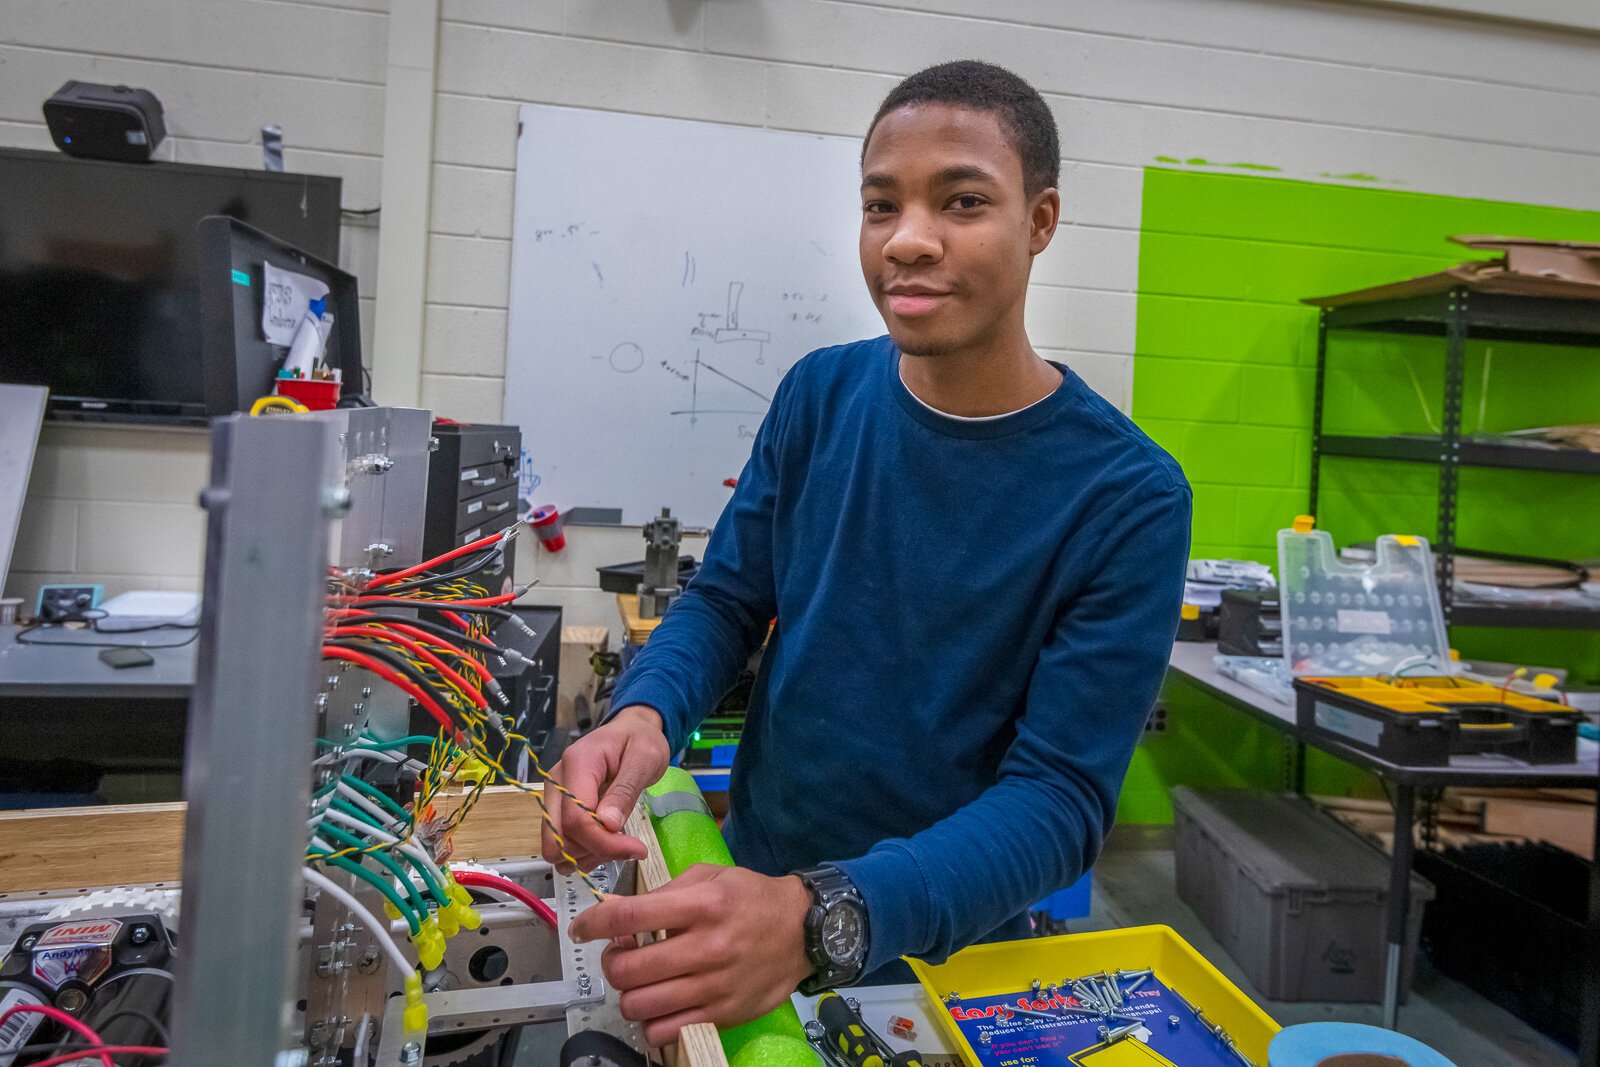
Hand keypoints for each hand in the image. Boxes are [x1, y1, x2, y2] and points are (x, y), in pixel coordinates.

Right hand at [541, 704, 670, 871]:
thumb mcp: (644, 760)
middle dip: (592, 852)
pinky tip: (607, 841)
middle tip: (626, 847)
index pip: (576, 818)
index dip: (604, 842)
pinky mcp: (559, 806)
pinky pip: (561, 840)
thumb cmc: (640, 740)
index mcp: (578, 764)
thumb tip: (607, 824)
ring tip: (619, 842)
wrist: (631, 730)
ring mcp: (554, 794)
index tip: (637, 848)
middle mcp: (556, 781)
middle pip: (557, 836)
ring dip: (587, 855)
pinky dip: (583, 850)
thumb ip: (625, 790)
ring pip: (556, 844)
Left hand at [572, 865, 813, 1047]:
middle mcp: (706, 947)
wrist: (805, 931)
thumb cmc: (752, 898)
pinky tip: (660, 1004)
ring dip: (629, 994)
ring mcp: (714, 987)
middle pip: (627, 970)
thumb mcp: (711, 876)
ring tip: (641, 981)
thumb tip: (618, 913)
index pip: (628, 918)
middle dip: (611, 962)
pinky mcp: (722, 1015)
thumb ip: (665, 892)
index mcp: (701, 905)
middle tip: (621, 955)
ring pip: (640, 1005)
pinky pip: (665, 1030)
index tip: (581, 928)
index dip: (593, 923)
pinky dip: (652, 1021)